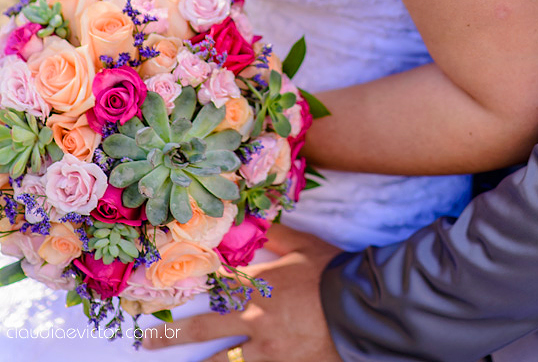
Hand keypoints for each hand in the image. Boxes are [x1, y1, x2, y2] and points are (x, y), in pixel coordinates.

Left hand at [142, 223, 341, 361]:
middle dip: (172, 337)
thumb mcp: (304, 247)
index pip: (215, 288)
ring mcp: (267, 350)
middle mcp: (254, 320)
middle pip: (205, 331)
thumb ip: (279, 234)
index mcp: (258, 286)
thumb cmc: (330, 272)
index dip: (188, 291)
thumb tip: (261, 218)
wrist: (359, 308)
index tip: (161, 295)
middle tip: (147, 340)